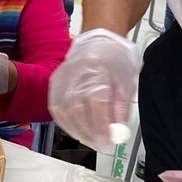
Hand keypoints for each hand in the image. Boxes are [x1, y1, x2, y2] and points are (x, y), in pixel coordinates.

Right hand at [48, 28, 141, 147]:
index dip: (101, 124)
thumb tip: (117, 132)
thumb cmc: (116, 58)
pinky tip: (73, 129)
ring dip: (75, 128)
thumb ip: (120, 108)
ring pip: (63, 108)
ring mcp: (62, 76)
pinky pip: (54, 104)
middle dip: (88, 130)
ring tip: (88, 139)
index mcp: (97, 69)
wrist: (99, 38)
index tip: (109, 140)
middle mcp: (76, 72)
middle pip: (77, 107)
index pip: (96, 101)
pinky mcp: (55, 80)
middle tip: (99, 143)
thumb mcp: (127, 82)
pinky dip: (63, 120)